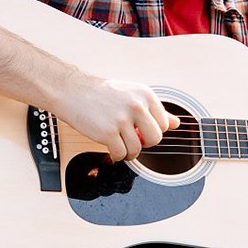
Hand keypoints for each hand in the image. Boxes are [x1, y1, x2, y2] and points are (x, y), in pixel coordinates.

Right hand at [54, 74, 179, 161]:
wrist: (72, 91)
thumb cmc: (100, 94)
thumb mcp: (131, 94)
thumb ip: (154, 109)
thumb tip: (176, 123)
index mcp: (145, 94)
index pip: (164, 124)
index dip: (152, 131)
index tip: (141, 130)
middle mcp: (136, 105)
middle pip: (155, 139)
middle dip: (144, 143)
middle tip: (132, 139)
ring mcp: (122, 119)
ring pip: (137, 149)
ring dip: (128, 152)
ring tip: (119, 144)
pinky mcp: (108, 132)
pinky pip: (121, 154)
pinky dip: (116, 156)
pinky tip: (110, 148)